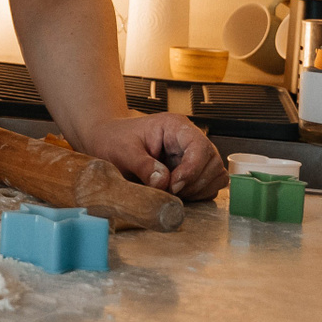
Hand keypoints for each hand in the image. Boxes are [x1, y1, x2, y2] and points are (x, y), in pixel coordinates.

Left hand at [85, 114, 227, 199]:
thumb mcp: (122, 150)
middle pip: (213, 162)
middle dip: (195, 182)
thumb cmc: (113, 139)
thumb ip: (142, 165)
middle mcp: (188, 139)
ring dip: (198, 189)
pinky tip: (177, 194)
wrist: (106, 142)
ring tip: (172, 192)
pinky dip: (198, 194)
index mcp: (175, 127)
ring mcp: (193, 155)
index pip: (199, 146)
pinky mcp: (192, 171)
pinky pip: (209, 185)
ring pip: (216, 175)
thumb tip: (164, 182)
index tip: (174, 185)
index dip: (192, 169)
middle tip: (170, 191)